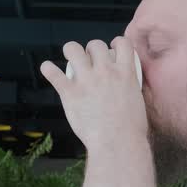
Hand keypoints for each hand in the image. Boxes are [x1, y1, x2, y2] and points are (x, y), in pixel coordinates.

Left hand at [39, 37, 146, 152]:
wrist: (117, 143)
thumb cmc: (130, 130)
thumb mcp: (138, 101)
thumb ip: (130, 88)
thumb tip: (126, 87)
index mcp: (125, 73)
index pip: (123, 43)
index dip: (117, 43)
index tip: (113, 48)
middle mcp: (105, 71)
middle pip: (95, 45)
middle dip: (92, 50)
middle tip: (90, 60)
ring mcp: (86, 80)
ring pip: (73, 49)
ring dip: (71, 51)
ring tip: (71, 57)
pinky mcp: (70, 92)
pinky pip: (53, 74)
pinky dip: (48, 69)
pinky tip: (48, 69)